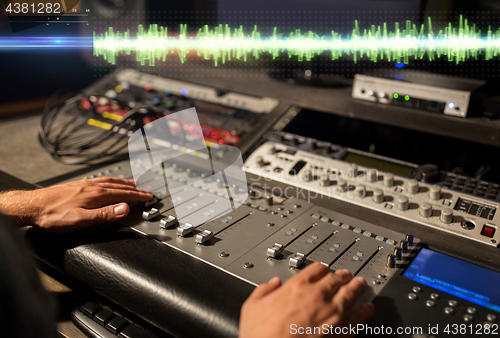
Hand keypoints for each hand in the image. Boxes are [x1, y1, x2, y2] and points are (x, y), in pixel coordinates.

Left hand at [0, 177, 152, 232]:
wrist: (32, 206)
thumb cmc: (54, 215)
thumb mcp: (81, 220)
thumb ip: (105, 215)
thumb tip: (124, 209)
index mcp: (96, 195)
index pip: (123, 195)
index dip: (138, 196)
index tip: (149, 197)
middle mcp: (92, 187)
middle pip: (119, 187)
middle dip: (135, 189)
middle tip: (146, 191)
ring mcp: (85, 185)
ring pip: (110, 182)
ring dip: (124, 183)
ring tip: (133, 184)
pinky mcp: (77, 185)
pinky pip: (100, 180)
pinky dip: (111, 181)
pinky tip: (108, 183)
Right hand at [239, 262, 373, 337]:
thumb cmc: (261, 334)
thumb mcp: (252, 306)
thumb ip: (263, 290)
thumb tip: (271, 284)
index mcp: (296, 287)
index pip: (315, 269)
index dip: (321, 268)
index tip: (324, 269)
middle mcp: (316, 296)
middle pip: (336, 279)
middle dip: (343, 275)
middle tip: (348, 275)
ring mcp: (331, 314)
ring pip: (350, 295)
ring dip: (357, 288)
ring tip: (362, 285)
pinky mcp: (340, 332)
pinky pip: (358, 318)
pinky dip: (365, 312)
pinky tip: (368, 310)